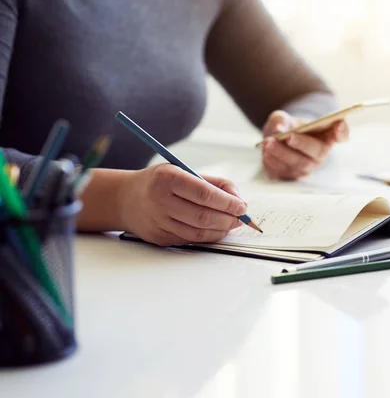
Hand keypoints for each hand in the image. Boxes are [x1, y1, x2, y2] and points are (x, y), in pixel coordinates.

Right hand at [118, 164, 246, 245]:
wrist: (125, 199)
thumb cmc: (160, 182)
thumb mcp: (183, 171)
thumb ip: (213, 183)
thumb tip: (238, 199)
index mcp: (168, 179)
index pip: (204, 194)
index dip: (227, 202)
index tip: (242, 206)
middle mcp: (160, 201)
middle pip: (203, 216)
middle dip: (228, 219)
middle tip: (241, 218)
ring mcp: (158, 222)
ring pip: (198, 232)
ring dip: (221, 230)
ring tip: (231, 224)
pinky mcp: (159, 238)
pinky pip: (190, 240)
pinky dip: (208, 237)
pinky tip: (216, 230)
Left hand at [261, 110, 348, 179]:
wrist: (273, 145)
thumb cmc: (286, 130)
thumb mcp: (283, 119)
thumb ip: (281, 120)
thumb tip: (278, 129)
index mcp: (325, 137)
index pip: (341, 135)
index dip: (342, 131)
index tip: (338, 124)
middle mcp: (319, 156)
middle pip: (317, 152)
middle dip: (302, 144)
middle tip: (289, 137)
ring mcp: (306, 169)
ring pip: (298, 165)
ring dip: (283, 154)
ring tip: (268, 143)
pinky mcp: (290, 179)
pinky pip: (284, 173)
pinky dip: (273, 162)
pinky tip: (265, 152)